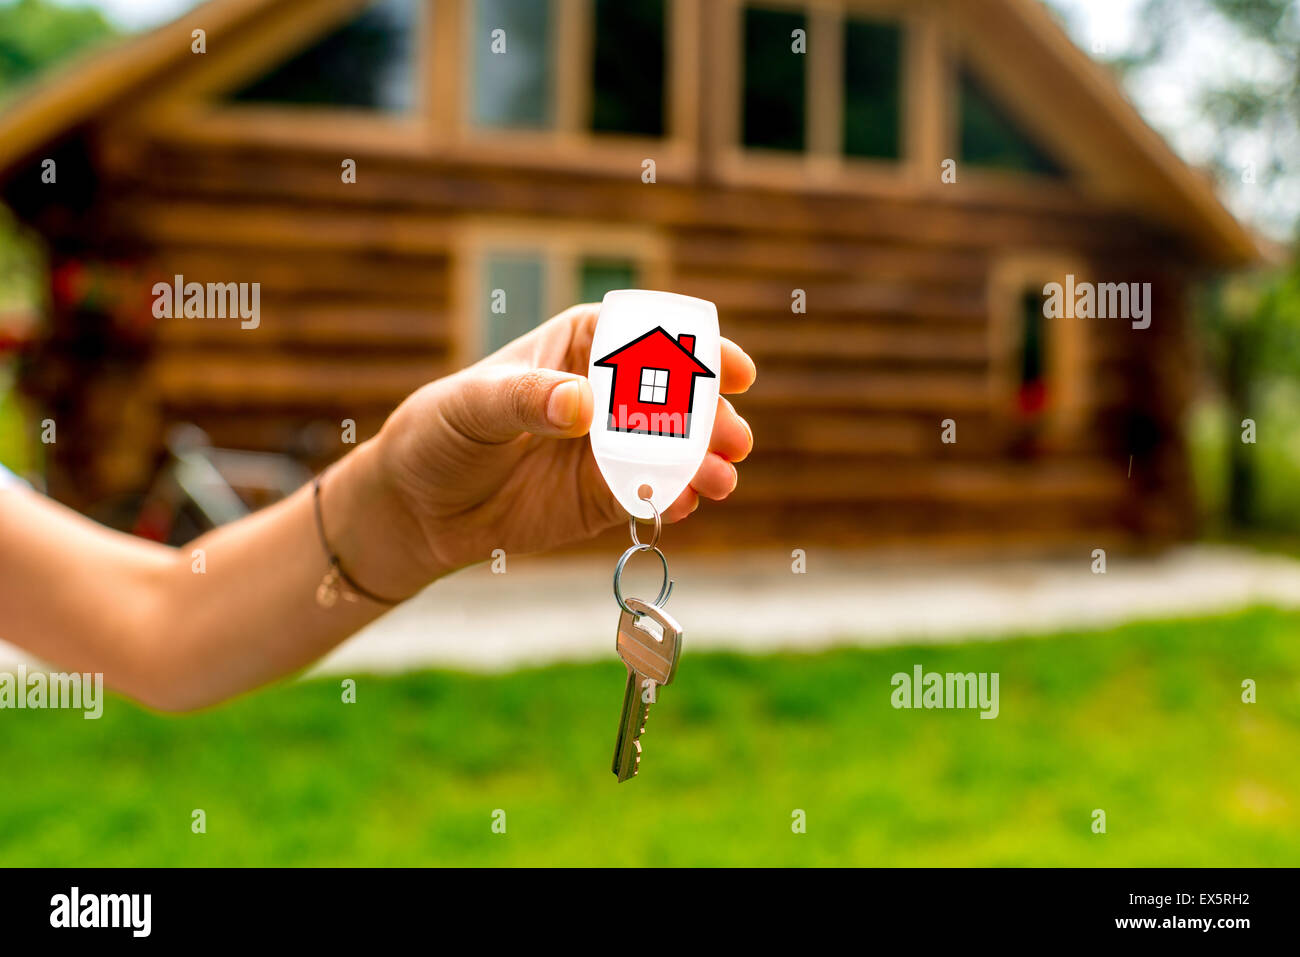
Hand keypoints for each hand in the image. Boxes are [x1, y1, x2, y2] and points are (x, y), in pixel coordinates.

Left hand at [351, 303, 755, 592]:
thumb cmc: (439, 431)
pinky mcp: (604, 496)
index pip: (647, 336)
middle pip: (675, 396)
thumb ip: (527, 399)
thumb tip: (581, 403)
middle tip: (732, 439)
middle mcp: (604, 393)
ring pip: (674, 449)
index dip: (697, 349)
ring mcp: (609, 447)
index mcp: (578, 347)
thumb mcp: (472, 405)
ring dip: (704, 462)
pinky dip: (673, 500)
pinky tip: (683, 506)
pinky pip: (650, 495)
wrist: (417, 507)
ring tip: (720, 480)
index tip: (732, 371)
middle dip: (712, 415)